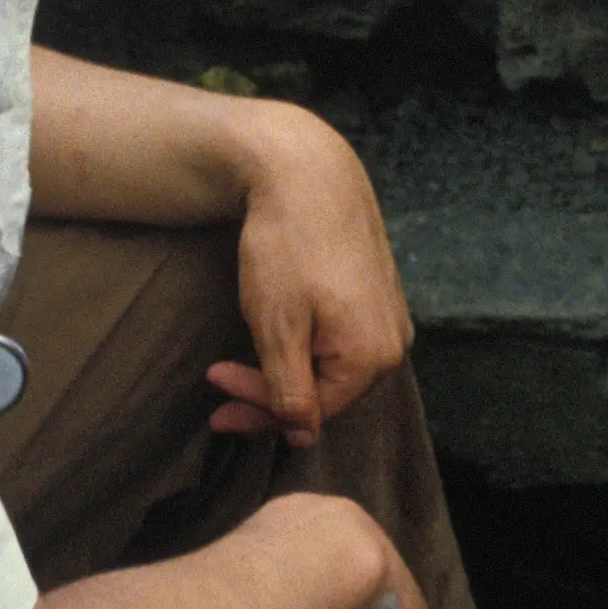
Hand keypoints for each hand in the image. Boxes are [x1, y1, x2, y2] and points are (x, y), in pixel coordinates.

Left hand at [212, 112, 414, 449]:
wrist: (307, 171)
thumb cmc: (288, 246)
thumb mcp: (277, 327)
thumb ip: (290, 391)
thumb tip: (301, 437)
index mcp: (373, 356)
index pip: (312, 410)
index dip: (258, 405)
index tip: (214, 389)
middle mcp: (393, 342)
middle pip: (326, 392)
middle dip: (269, 390)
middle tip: (217, 383)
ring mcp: (390, 316)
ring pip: (331, 365)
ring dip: (286, 367)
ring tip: (242, 356)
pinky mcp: (379, 294)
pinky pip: (341, 339)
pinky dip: (305, 343)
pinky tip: (278, 329)